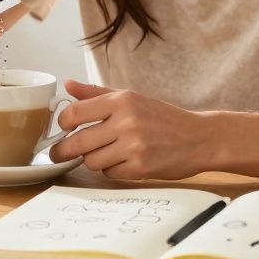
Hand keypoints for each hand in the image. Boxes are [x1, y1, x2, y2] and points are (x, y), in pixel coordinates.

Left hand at [48, 80, 210, 179]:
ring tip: (106, 153)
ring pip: (91, 161)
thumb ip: (97, 93)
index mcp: (121, 100)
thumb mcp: (132, 98)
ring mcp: (133, 145)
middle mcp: (126, 121)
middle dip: (63, 150)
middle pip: (77, 142)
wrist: (199, 138)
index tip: (63, 128)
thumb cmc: (162, 117)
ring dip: (93, 160)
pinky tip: (124, 161)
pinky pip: (109, 173)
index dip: (62, 123)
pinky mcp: (140, 167)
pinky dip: (112, 169)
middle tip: (58, 154)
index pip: (75, 112)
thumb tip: (67, 84)